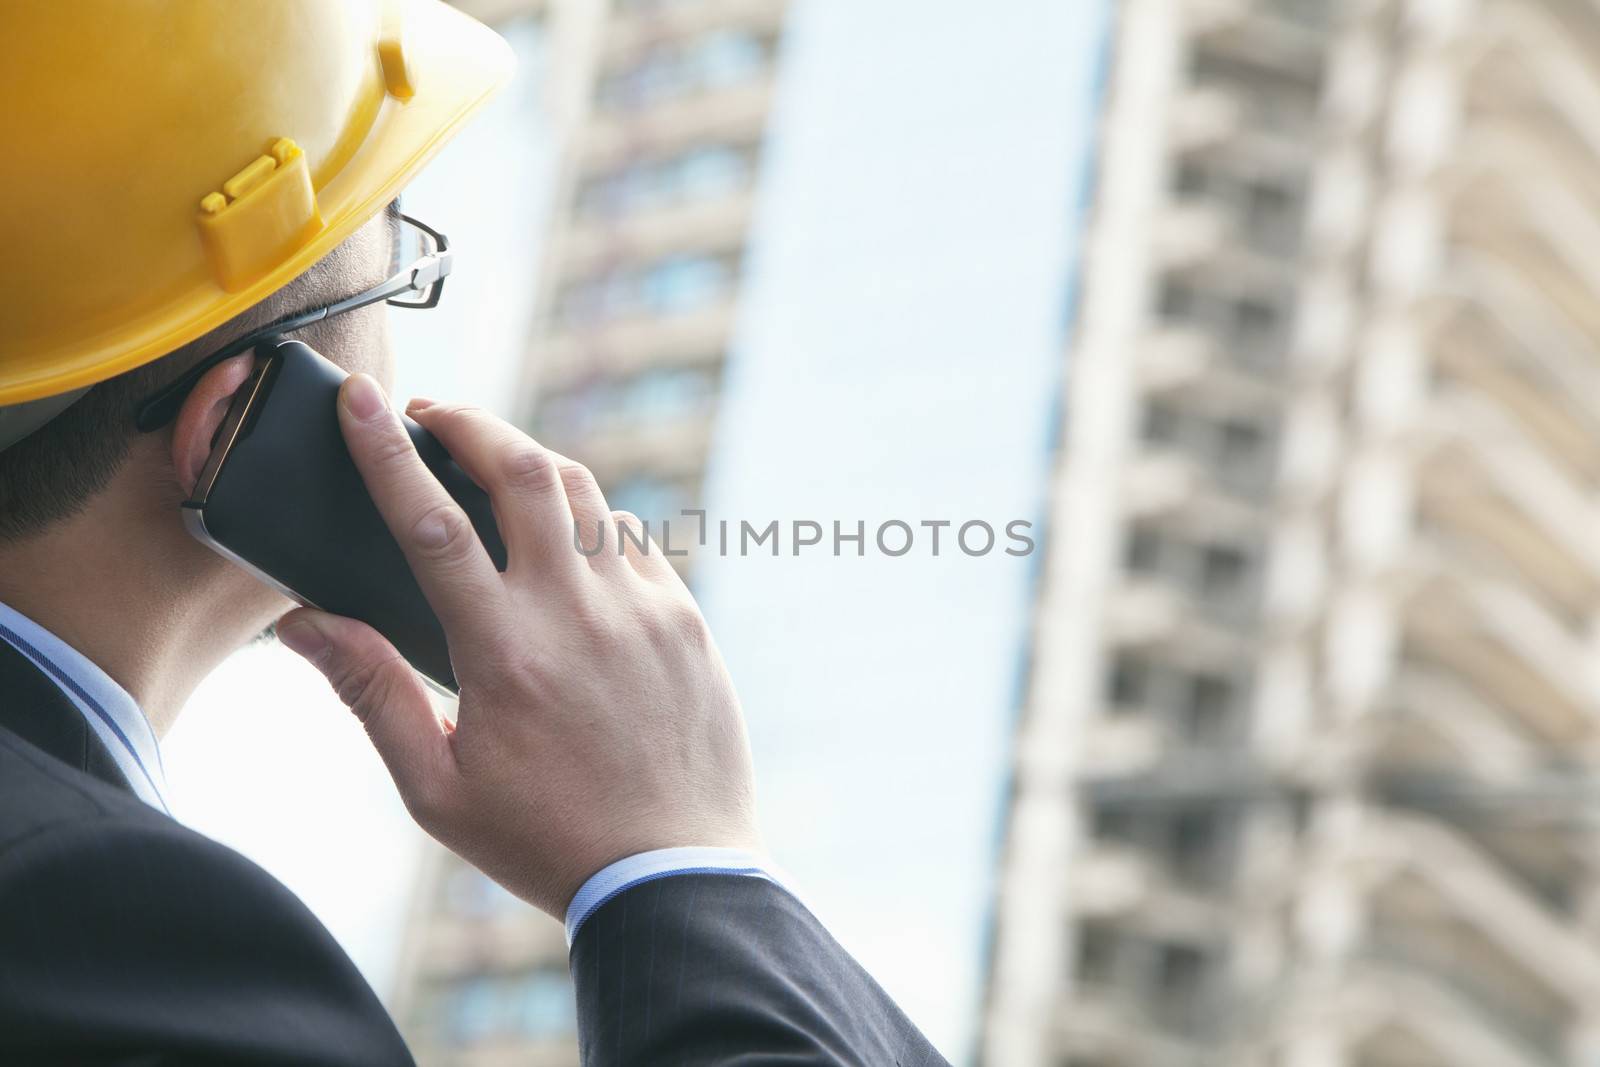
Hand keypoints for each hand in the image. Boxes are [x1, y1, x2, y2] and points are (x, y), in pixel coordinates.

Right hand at [274, 374, 760, 917]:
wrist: (676, 873)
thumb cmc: (550, 841)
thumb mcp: (437, 790)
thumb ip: (370, 696)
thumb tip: (305, 625)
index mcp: (505, 654)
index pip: (430, 523)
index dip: (387, 452)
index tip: (361, 401)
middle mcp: (579, 613)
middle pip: (524, 472)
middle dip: (473, 423)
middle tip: (434, 414)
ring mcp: (643, 609)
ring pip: (587, 493)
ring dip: (532, 461)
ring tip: (493, 463)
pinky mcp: (686, 620)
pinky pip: (633, 539)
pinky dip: (590, 518)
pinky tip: (564, 536)